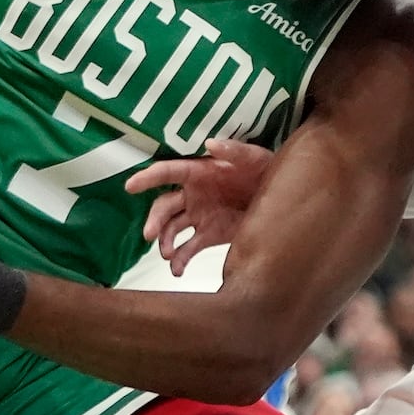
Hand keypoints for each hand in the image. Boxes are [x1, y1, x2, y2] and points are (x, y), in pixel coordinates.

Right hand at [123, 138, 272, 275]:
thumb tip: (210, 144)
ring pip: (171, 229)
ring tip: (168, 255)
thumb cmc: (264, 169)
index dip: (147, 177)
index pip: (168, 172)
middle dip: (155, 220)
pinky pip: (188, 249)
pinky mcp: (209, 235)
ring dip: (165, 242)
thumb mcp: (253, 157)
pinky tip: (177, 270)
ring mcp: (199, 216)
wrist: (283, 199)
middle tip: (150, 235)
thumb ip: (233, 150)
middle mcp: (193, 194)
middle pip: (164, 206)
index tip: (130, 186)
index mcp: (199, 172)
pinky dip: (179, 260)